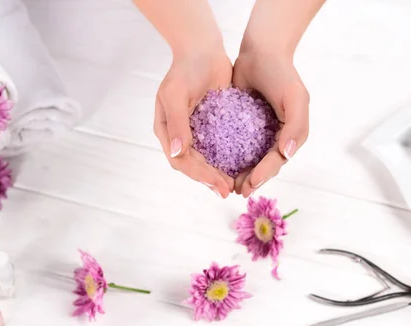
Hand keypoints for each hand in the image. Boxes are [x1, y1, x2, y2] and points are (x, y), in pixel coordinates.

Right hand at [153, 51, 233, 197]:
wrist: (203, 49)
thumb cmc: (185, 69)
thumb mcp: (176, 94)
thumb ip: (176, 124)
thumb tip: (177, 153)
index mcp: (166, 131)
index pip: (181, 161)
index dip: (198, 175)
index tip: (217, 183)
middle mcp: (180, 136)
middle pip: (194, 166)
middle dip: (210, 179)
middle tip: (229, 190)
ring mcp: (196, 133)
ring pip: (207, 161)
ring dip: (219, 174)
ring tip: (235, 185)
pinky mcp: (212, 127)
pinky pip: (219, 148)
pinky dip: (229, 159)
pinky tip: (244, 167)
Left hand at [232, 49, 309, 196]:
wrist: (262, 50)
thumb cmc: (281, 73)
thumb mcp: (295, 97)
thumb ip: (296, 126)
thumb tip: (287, 154)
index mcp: (292, 135)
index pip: (277, 161)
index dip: (264, 174)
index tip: (249, 185)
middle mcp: (278, 137)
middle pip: (263, 165)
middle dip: (250, 179)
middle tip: (234, 191)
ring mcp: (261, 132)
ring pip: (249, 158)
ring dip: (239, 172)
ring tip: (225, 184)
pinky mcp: (244, 125)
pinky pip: (236, 145)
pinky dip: (228, 156)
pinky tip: (214, 163)